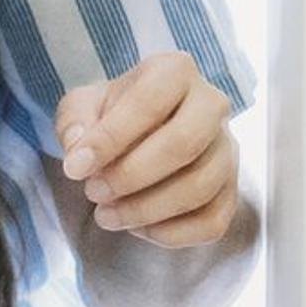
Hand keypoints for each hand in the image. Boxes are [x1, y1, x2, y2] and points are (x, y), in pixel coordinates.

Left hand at [58, 54, 243, 250]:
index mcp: (175, 72)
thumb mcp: (82, 107)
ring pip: (199, 187)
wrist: (142, 130)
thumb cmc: (112, 115)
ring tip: (107, 215)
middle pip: (183, 145)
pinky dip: (171, 234)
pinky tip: (139, 227)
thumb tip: (79, 152)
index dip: (110, 139)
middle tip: (94, 192)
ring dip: (146, 210)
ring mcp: (227, 149)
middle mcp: (211, 105)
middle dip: (131, 176)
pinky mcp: (231, 189)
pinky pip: (212, 221)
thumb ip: (74, 123)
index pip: (149, 102)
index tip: (74, 168)